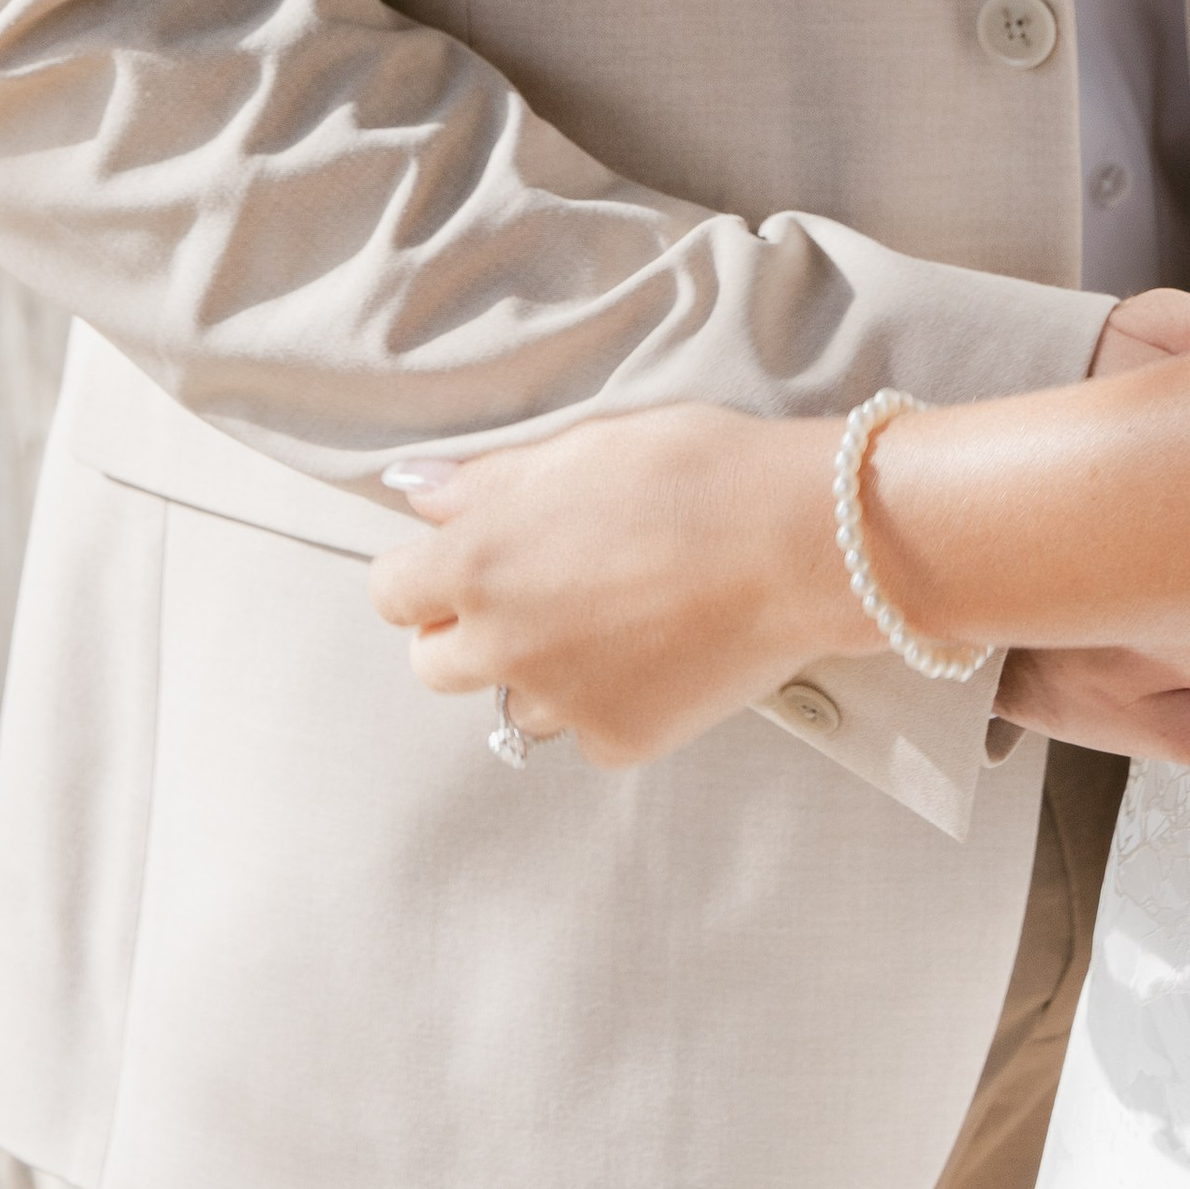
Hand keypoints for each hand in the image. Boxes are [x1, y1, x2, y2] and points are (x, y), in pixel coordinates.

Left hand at [371, 402, 854, 767]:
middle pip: (434, 663)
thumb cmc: (691, 473)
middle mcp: (505, 645)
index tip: (459, 558)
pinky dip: (605, 699)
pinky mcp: (621, 740)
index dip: (422, 572)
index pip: (392, 593)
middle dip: (465, 629)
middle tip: (532, 588)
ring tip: (605, 618)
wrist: (797, 540)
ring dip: (535, 671)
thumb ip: (487, 482)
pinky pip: (585, 730)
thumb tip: (416, 492)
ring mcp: (563, 702)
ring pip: (511, 704)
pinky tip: (653, 649)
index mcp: (479, 565)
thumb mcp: (580, 448)